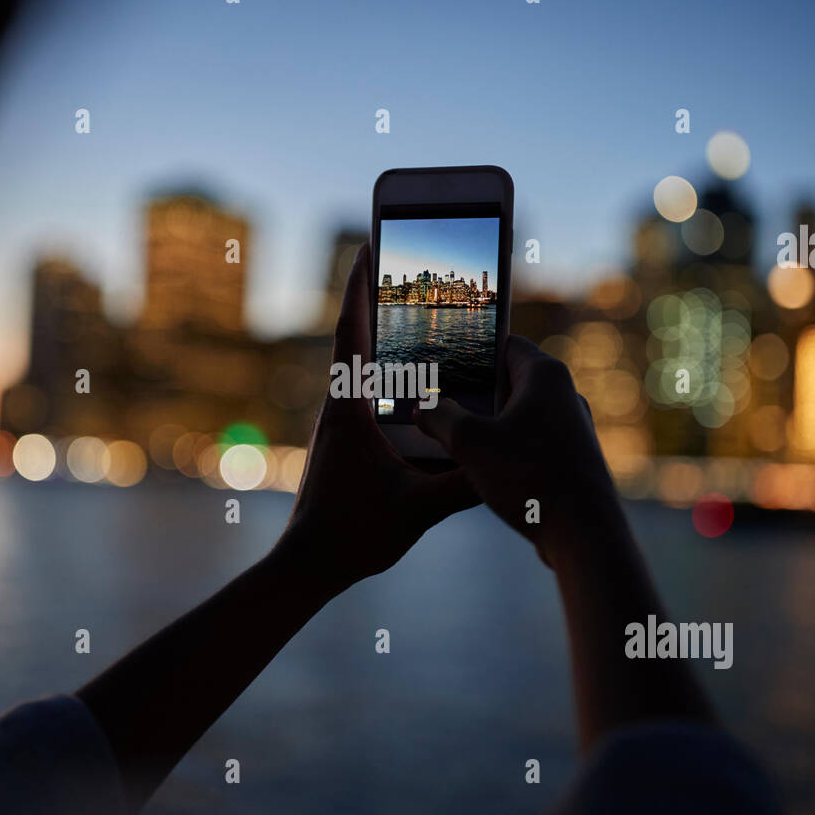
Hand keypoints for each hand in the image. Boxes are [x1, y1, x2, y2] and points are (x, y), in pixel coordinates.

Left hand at [278, 243, 478, 594]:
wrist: (307, 568)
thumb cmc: (352, 536)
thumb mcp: (419, 509)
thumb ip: (465, 484)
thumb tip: (507, 460)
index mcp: (348, 411)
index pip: (352, 334)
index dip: (360, 288)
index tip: (367, 246)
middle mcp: (339, 409)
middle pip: (358, 340)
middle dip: (378, 300)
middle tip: (404, 266)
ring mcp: (340, 426)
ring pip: (362, 369)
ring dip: (384, 338)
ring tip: (416, 313)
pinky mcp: (346, 444)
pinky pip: (369, 396)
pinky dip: (390, 376)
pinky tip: (417, 381)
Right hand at [413, 335, 619, 570]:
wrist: (584, 535)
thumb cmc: (529, 478)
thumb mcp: (470, 443)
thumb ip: (440, 417)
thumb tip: (422, 407)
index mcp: (545, 375)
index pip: (505, 343)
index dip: (473, 350)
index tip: (443, 361)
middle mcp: (565, 395)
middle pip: (511, 380)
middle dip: (475, 391)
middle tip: (438, 401)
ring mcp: (573, 428)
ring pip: (521, 414)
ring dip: (489, 423)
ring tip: (453, 436)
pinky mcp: (574, 458)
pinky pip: (533, 441)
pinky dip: (508, 447)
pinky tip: (483, 468)